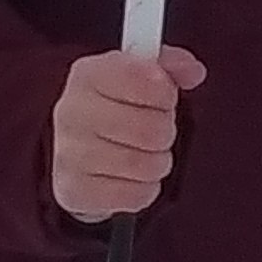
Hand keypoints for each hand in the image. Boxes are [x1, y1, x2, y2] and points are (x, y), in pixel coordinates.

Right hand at [49, 43, 206, 219]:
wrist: (79, 155)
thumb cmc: (115, 111)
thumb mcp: (141, 78)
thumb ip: (170, 66)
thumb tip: (192, 71)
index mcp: (88, 74)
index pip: (142, 78)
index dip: (165, 92)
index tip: (164, 97)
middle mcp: (72, 111)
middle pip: (151, 129)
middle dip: (165, 132)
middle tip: (155, 130)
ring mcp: (69, 153)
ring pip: (146, 164)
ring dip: (157, 162)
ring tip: (145, 153)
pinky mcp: (75, 191)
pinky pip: (136, 195)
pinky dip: (145, 189)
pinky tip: (132, 177)